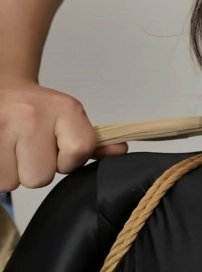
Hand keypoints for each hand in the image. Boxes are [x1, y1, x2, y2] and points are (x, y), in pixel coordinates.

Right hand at [0, 74, 127, 190]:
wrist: (4, 89)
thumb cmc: (38, 109)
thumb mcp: (70, 118)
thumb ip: (94, 141)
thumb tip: (121, 151)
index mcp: (65, 109)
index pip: (79, 153)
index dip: (68, 161)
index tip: (58, 149)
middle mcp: (31, 116)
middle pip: (40, 178)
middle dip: (36, 170)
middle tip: (30, 150)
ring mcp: (1, 126)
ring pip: (12, 182)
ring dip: (12, 172)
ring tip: (13, 149)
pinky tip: (3, 151)